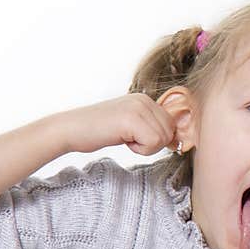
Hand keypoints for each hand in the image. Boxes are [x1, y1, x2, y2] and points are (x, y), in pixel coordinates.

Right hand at [57, 94, 176, 155]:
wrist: (71, 130)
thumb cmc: (98, 131)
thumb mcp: (130, 125)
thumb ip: (152, 127)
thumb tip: (178, 140)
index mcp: (145, 99)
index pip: (171, 124)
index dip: (157, 138)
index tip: (135, 137)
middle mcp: (144, 99)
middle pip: (170, 132)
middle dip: (152, 143)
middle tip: (128, 138)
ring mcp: (139, 107)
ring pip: (163, 139)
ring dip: (145, 147)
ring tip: (123, 137)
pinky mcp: (132, 118)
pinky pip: (153, 143)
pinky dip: (139, 149)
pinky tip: (122, 139)